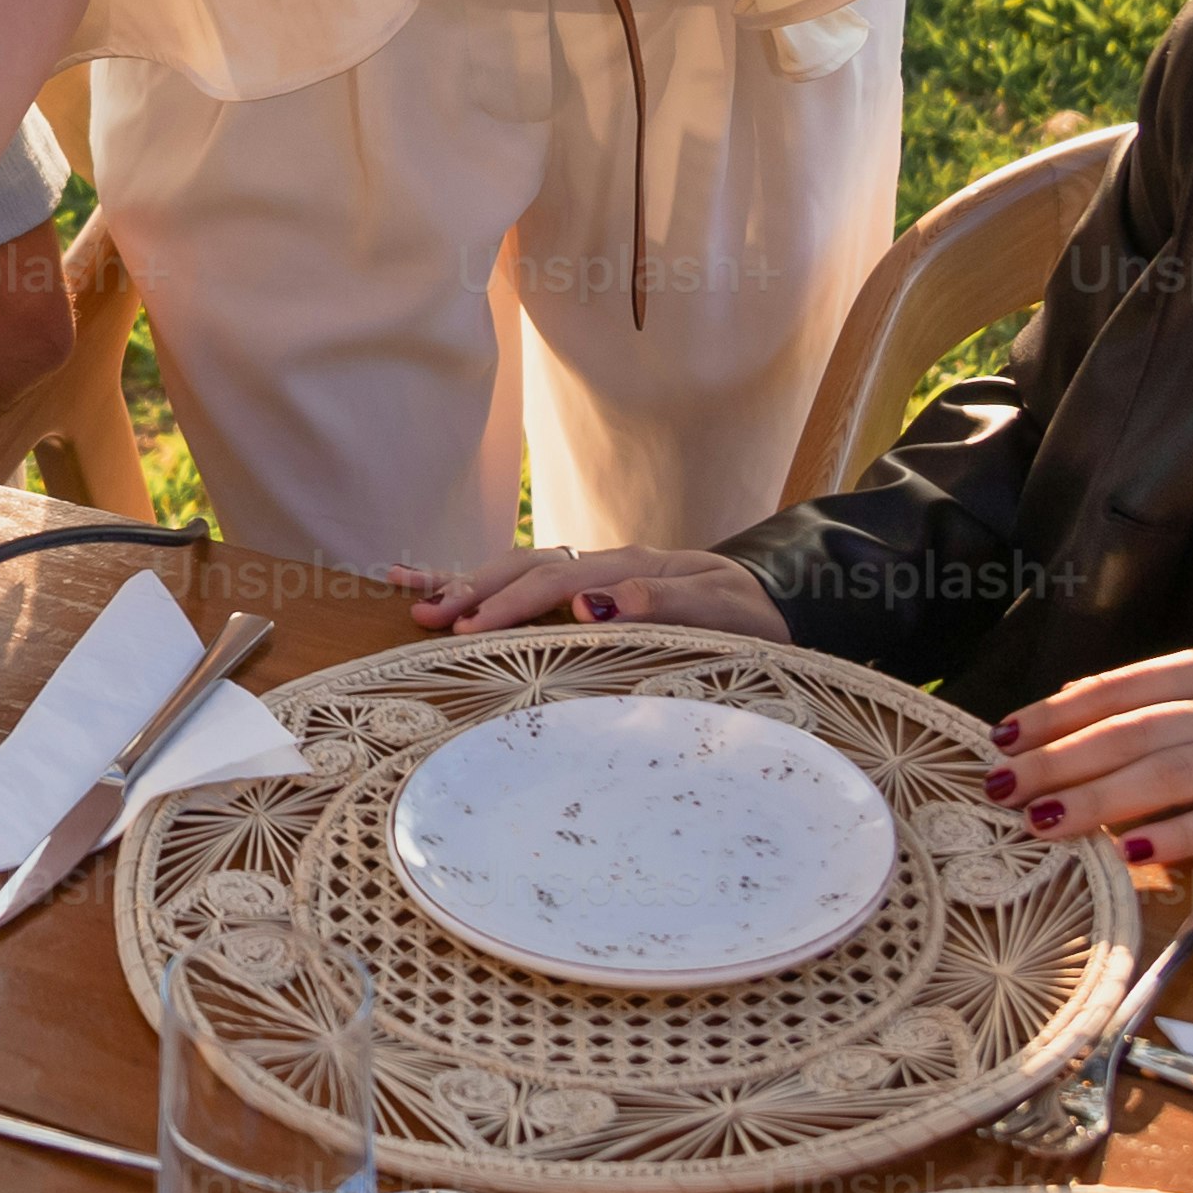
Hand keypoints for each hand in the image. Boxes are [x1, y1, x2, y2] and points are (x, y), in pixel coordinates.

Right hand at [392, 545, 786, 637]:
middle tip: (425, 617)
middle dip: (473, 591)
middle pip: (525, 569)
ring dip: (468, 582)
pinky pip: (532, 579)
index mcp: (631, 566)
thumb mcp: (719, 611)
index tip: (470, 629)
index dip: (511, 606)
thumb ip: (656, 604)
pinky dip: (485, 579)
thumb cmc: (751, 613)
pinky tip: (443, 583)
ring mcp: (596, 572)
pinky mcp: (593, 587)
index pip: (558, 583)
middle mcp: (605, 563)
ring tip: (413, 599)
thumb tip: (588, 602)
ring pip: (518, 568)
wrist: (779, 599)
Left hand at [989, 642, 1192, 865]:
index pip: (1118, 688)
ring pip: (1171, 775)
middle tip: (1004, 788)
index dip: (1056, 714)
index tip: (1001, 739)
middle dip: (1059, 762)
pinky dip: (1177, 835)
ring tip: (1044, 822)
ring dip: (1100, 800)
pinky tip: (1129, 851)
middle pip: (1134, 733)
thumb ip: (1152, 694)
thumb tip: (1063, 708)